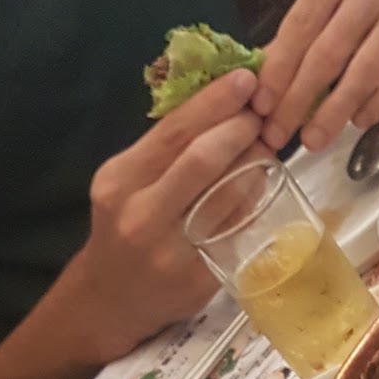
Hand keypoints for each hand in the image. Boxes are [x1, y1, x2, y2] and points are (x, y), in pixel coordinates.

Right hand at [73, 71, 263, 360]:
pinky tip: (263, 182)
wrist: (112, 299)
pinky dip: (254, 199)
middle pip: (200, 159)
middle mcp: (140, 214)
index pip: (172, 131)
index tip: (244, 80)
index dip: (213, 102)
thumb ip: (163, 150)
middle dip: (239, 128)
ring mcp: (171, 250)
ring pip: (225, 195)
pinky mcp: (199, 278)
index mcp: (120, 181)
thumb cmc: (125, 229)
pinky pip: (236, 229)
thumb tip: (218, 104)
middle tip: (262, 113)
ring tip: (267, 144)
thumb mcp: (126, 183)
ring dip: (255, 162)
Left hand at [253, 0, 378, 153]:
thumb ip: (291, 40)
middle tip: (281, 133)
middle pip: (331, 50)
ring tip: (314, 138)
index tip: (262, 107)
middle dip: (301, 98)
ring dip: (337, 110)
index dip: (279, 70)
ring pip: (368, 68)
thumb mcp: (319, 2)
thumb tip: (260, 89)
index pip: (300, 25)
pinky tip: (359, 121)